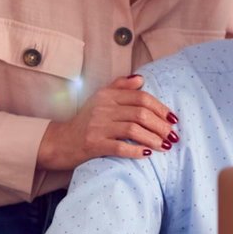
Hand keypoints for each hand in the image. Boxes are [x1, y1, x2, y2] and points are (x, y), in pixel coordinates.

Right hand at [36, 74, 178, 169]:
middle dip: (161, 126)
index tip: (173, 119)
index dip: (160, 108)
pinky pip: (120, 147)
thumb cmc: (85, 121)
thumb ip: (120, 86)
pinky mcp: (93, 144)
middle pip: (140, 114)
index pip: (141, 98)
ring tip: (164, 146)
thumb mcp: (100, 99)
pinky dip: (136, 151)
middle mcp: (103, 108)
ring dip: (153, 139)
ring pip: (133, 130)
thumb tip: (141, 79)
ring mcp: (98, 126)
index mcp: (107, 95)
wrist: (60, 142)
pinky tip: (147, 154)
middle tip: (172, 136)